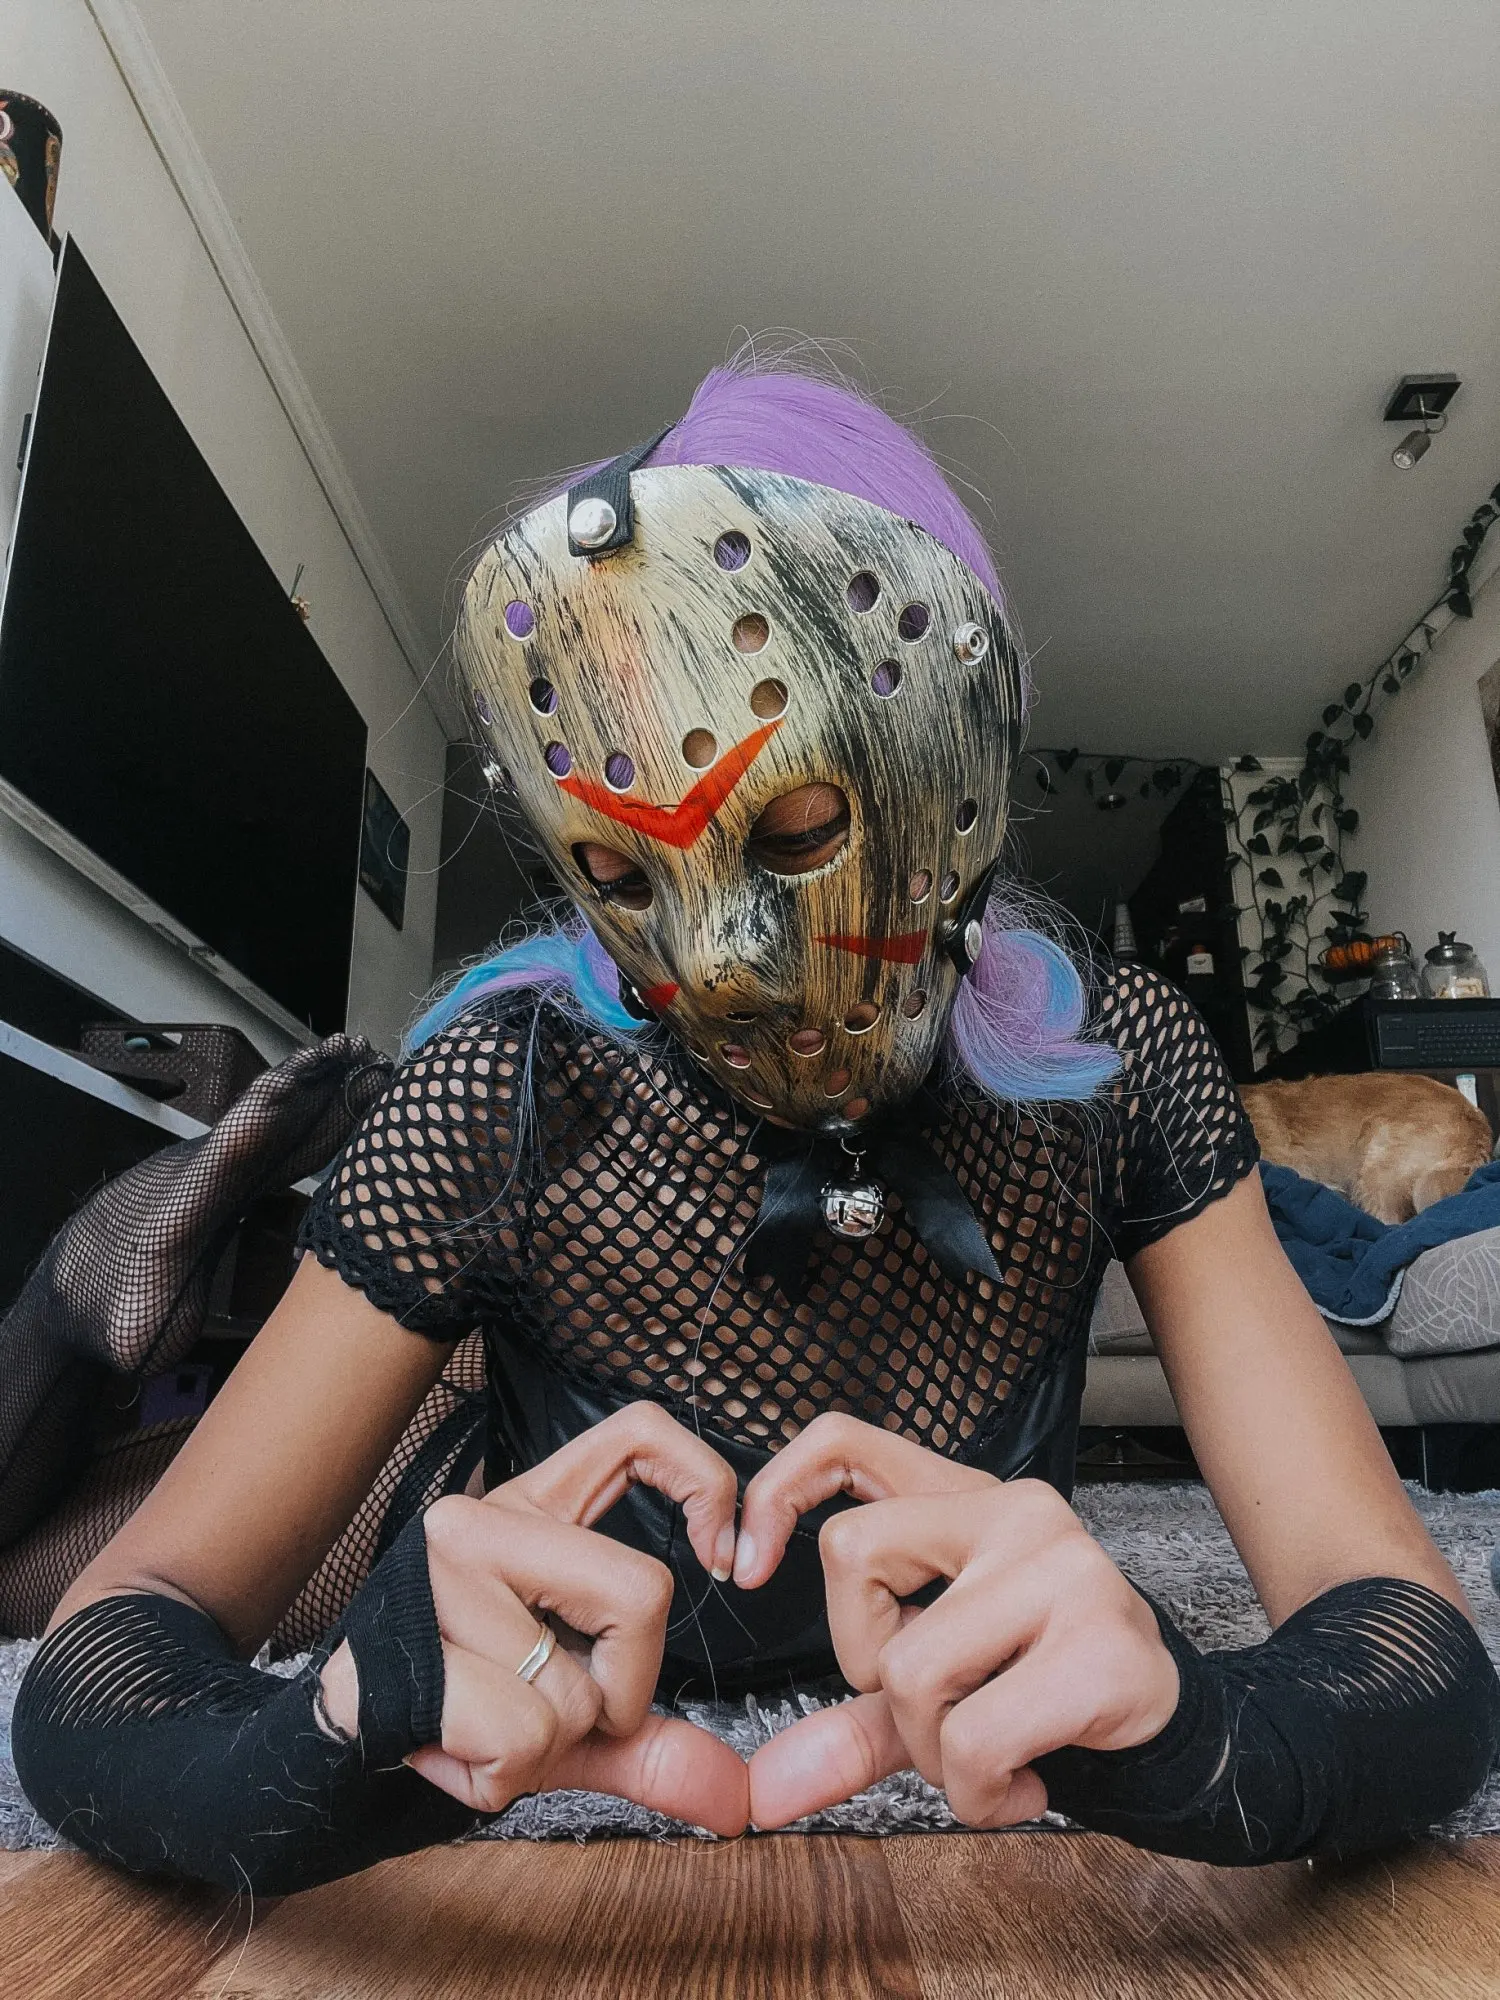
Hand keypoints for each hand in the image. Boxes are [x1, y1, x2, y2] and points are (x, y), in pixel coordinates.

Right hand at [321, 1403, 748, 1833]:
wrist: (347, 1741)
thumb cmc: (465, 1703)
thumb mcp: (571, 1711)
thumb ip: (653, 1744)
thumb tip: (733, 1798)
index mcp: (535, 1506)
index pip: (640, 1432)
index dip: (706, 1482)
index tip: (725, 1560)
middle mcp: (485, 1518)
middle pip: (644, 1594)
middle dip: (624, 1691)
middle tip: (559, 1707)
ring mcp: (443, 1570)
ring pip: (578, 1690)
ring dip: (551, 1745)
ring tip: (488, 1722)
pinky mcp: (416, 1640)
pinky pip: (524, 1737)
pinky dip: (505, 1775)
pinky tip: (457, 1747)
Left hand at [739, 1414, 1180, 1828]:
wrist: (1177, 1735)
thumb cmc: (1048, 1695)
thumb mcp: (940, 1697)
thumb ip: (850, 1727)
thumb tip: (761, 1795)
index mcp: (967, 1500)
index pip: (843, 1441)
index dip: (777, 1489)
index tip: (747, 1564)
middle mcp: (1014, 1511)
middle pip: (852, 1558)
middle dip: (871, 1669)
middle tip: (937, 1712)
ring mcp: (1063, 1568)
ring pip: (908, 1666)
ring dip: (933, 1753)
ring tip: (993, 1756)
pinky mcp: (1099, 1644)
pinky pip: (974, 1738)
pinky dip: (979, 1793)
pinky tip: (1024, 1781)